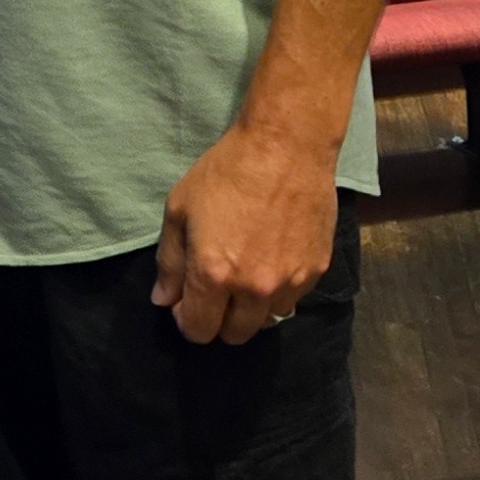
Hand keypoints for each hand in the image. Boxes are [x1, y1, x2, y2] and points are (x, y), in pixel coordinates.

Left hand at [152, 114, 339, 346]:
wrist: (285, 145)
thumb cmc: (226, 171)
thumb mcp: (179, 208)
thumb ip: (169, 261)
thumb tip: (164, 300)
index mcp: (213, 274)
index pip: (198, 330)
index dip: (186, 320)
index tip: (187, 301)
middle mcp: (253, 288)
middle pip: (234, 335)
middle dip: (218, 319)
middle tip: (215, 289)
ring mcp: (289, 281)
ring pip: (266, 320)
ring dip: (251, 308)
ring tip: (246, 274)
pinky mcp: (316, 270)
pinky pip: (292, 299)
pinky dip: (279, 291)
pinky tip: (271, 260)